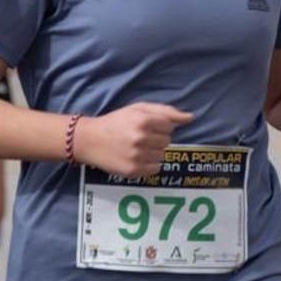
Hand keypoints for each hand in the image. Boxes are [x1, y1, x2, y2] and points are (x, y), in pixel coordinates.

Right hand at [74, 102, 193, 177]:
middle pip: (167, 141)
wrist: (89, 140)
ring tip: (136, 148)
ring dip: (153, 152)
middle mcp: (141, 139)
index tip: (146, 127)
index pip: (169, 127)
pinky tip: (136, 158)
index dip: (159, 126)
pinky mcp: (133, 171)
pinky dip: (149, 164)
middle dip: (156, 139)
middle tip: (139, 137)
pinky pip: (155, 168)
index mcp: (143, 120)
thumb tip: (190, 118)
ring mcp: (137, 156)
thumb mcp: (138, 109)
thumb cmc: (116, 122)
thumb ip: (166, 111)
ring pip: (162, 156)